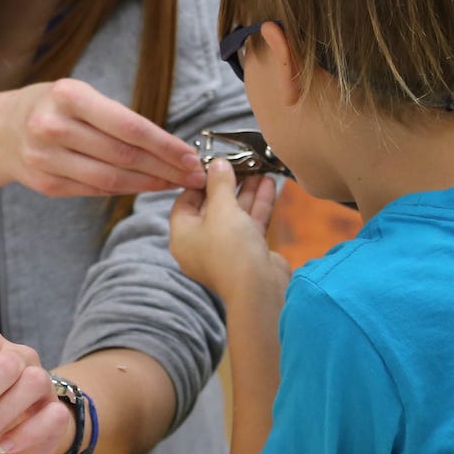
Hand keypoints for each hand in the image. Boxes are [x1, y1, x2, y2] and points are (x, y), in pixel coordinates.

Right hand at [0, 79, 204, 198]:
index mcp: (68, 96)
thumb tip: (170, 145)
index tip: (190, 156)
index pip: (128, 126)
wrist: (1, 130)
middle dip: (165, 168)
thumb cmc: (54, 107)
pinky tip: (146, 186)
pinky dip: (126, 189)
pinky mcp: (46, 184)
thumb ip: (116, 117)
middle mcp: (53, 127)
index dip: (165, 145)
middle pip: (123, 156)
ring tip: (176, 184)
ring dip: (150, 183)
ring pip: (111, 178)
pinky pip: (96, 190)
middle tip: (193, 175)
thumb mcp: (78, 94)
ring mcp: (46, 159)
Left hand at [169, 160, 289, 303]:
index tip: (214, 164)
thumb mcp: (222, 209)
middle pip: (213, 206)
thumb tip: (217, 164)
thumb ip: (219, 184)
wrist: (259, 290)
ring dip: (247, 192)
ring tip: (260, 169)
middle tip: (242, 163)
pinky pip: (250, 224)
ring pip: (235, 214)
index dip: (199, 181)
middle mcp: (201, 244)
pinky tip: (270, 184)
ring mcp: (225, 250)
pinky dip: (258, 205)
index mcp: (183, 236)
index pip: (185, 201)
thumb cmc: (231, 251)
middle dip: (230, 184)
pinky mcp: (248, 253)